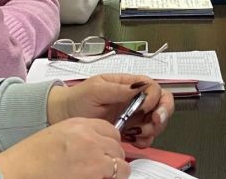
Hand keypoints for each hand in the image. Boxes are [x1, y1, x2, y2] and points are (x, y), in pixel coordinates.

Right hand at [0, 117, 129, 178]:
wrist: (18, 171)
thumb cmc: (32, 156)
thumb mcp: (60, 132)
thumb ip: (82, 133)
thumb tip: (98, 142)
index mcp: (82, 125)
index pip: (112, 130)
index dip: (110, 142)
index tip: (107, 150)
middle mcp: (91, 139)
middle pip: (117, 148)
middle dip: (113, 158)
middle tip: (105, 167)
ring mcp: (94, 160)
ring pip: (121, 166)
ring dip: (115, 172)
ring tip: (104, 177)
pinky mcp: (93, 177)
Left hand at [47, 74, 173, 147]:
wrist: (62, 115)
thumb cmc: (78, 98)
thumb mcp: (97, 88)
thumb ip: (118, 88)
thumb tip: (138, 87)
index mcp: (129, 85)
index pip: (153, 86)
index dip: (153, 97)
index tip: (144, 107)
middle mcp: (134, 99)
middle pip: (162, 101)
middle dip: (163, 112)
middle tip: (154, 121)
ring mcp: (133, 116)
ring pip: (156, 120)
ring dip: (153, 128)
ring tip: (138, 133)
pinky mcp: (129, 131)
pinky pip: (146, 136)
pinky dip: (145, 140)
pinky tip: (135, 140)